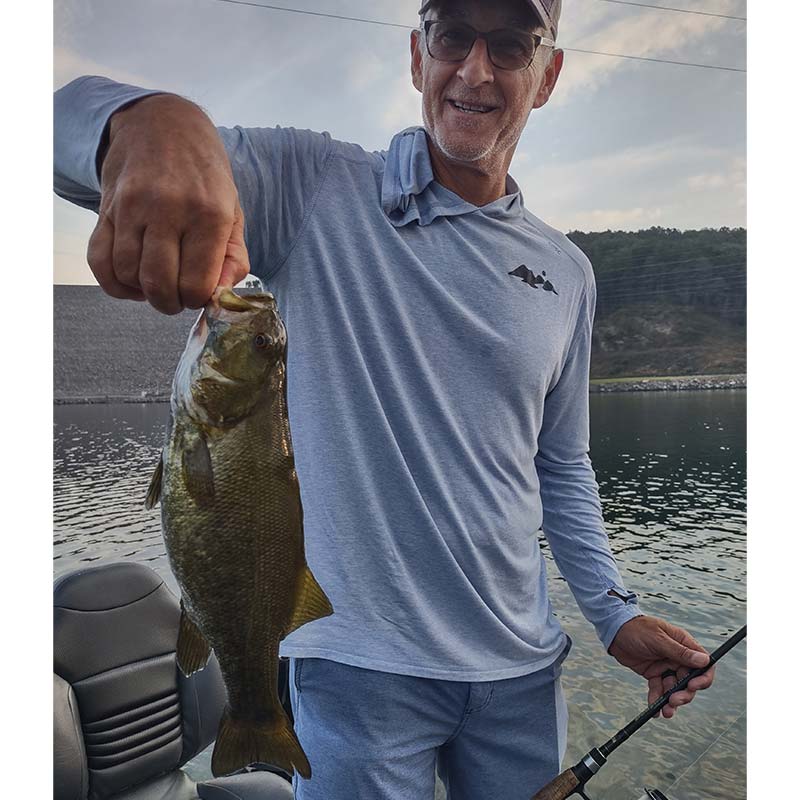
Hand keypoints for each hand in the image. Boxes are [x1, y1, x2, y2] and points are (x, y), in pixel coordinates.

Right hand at [87, 94, 249, 314]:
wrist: (162, 124)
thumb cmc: (204, 176)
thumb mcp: (233, 212)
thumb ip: (234, 259)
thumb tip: (220, 297)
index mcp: (209, 214)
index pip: (196, 284)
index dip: (197, 299)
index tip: (199, 292)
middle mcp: (168, 209)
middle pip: (159, 284)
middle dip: (170, 303)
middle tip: (178, 296)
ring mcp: (132, 207)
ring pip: (128, 275)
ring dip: (143, 292)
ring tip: (158, 282)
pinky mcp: (106, 208)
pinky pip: (99, 261)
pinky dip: (114, 282)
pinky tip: (132, 281)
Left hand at [608, 616, 714, 718]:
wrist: (614, 631)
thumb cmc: (637, 628)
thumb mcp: (658, 639)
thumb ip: (680, 652)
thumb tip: (704, 661)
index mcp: (683, 644)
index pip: (703, 663)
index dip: (703, 678)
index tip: (694, 687)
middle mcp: (677, 657)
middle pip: (690, 681)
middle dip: (684, 694)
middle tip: (674, 701)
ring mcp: (665, 666)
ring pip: (675, 688)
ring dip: (672, 701)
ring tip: (665, 711)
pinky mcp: (653, 674)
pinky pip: (659, 689)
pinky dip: (658, 699)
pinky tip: (654, 709)